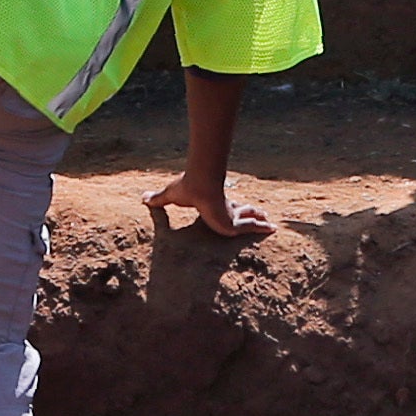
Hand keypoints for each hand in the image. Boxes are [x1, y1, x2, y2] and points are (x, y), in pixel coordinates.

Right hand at [141, 170, 272, 239]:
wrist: (197, 184)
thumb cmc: (186, 188)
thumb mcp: (169, 197)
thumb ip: (158, 200)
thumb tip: (142, 198)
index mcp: (214, 204)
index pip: (226, 207)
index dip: (234, 209)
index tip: (239, 210)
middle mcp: (225, 209)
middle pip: (241, 212)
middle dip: (250, 214)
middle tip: (261, 215)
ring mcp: (231, 216)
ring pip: (249, 219)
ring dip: (259, 221)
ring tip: (270, 225)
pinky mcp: (234, 223)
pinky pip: (252, 227)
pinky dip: (263, 228)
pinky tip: (273, 230)